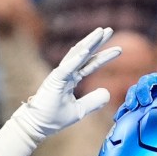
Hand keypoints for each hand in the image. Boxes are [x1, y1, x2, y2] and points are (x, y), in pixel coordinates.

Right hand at [0, 27, 120, 155]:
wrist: (37, 125)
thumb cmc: (54, 118)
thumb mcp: (79, 110)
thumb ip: (93, 101)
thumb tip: (108, 93)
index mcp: (72, 78)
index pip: (91, 64)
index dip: (104, 56)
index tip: (119, 49)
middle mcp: (66, 73)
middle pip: (84, 53)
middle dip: (97, 41)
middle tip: (109, 30)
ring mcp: (59, 74)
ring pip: (75, 54)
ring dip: (88, 43)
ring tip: (100, 32)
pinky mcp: (53, 80)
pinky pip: (66, 67)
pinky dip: (76, 59)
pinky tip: (86, 50)